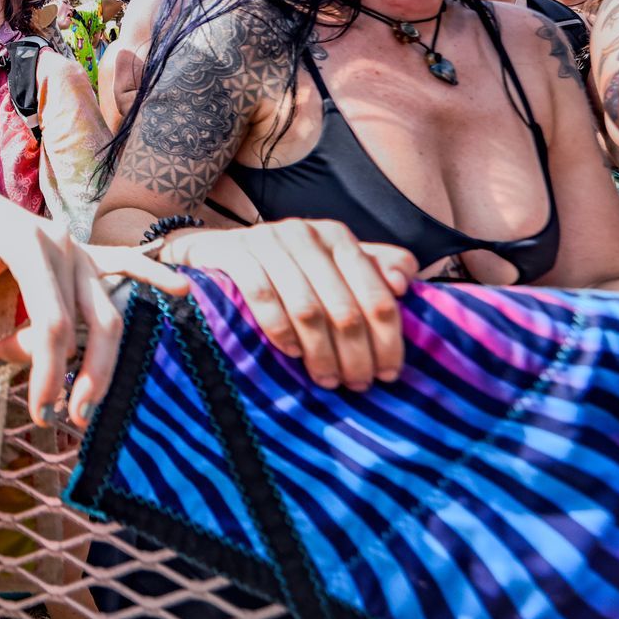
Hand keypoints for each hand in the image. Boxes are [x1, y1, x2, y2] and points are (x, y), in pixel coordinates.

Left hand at [0, 194, 188, 429]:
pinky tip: (180, 289)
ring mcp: (82, 249)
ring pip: (108, 310)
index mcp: (29, 247)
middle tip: (68, 417)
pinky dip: (153, 276)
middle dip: (84, 375)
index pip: (51, 320)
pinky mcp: (90, 254)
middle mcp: (64, 246)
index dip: (49, 368)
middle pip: (89, 321)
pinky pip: (128, 263)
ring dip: (105, 361)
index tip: (40, 408)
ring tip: (89, 403)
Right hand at [160, 219, 417, 391]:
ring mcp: (268, 241)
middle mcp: (306, 233)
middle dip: (355, 354)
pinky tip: (290, 353)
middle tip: (357, 385)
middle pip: (345, 307)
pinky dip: (279, 330)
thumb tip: (403, 285)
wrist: (215, 251)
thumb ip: (374, 271)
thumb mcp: (331, 265)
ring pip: (307, 308)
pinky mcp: (235, 253)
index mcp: (337, 237)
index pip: (377, 293)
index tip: (389, 374)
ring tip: (326, 379)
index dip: (388, 339)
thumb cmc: (285, 268)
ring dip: (320, 352)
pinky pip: (263, 297)